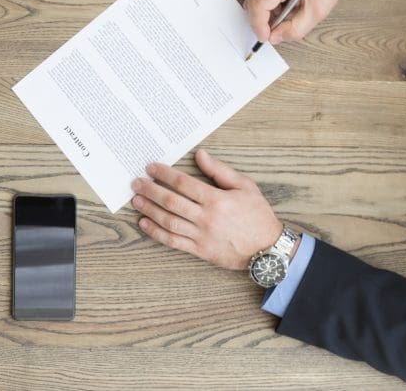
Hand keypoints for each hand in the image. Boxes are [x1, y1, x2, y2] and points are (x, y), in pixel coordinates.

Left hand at [130, 149, 283, 270]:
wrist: (268, 249)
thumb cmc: (258, 215)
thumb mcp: (245, 186)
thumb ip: (220, 170)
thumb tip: (200, 155)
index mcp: (217, 200)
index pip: (183, 184)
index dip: (164, 174)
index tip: (151, 168)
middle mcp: (207, 218)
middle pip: (171, 201)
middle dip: (150, 190)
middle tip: (136, 183)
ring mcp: (202, 236)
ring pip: (169, 221)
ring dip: (150, 209)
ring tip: (137, 200)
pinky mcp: (200, 250)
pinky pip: (173, 241)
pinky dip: (156, 232)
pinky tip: (145, 223)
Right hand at [243, 0, 363, 44]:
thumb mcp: (318, 10)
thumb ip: (295, 29)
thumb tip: (274, 37)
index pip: (257, 6)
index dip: (258, 26)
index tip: (266, 37)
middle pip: (252, 3)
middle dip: (261, 20)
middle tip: (278, 28)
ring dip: (266, 12)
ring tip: (287, 13)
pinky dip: (270, 4)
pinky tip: (286, 4)